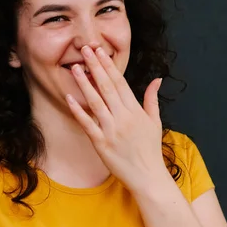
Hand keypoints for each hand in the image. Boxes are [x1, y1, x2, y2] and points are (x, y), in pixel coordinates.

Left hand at [65, 45, 169, 193]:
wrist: (148, 176)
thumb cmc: (150, 149)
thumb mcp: (155, 121)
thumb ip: (152, 99)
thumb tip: (157, 79)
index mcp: (135, 110)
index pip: (120, 82)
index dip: (108, 65)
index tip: (99, 51)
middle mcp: (123, 117)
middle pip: (107, 87)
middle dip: (95, 67)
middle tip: (85, 50)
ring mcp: (111, 130)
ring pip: (95, 102)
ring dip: (84, 84)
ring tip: (75, 68)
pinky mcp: (101, 143)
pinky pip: (87, 123)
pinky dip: (78, 110)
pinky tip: (69, 97)